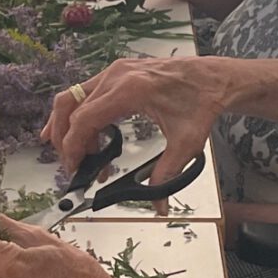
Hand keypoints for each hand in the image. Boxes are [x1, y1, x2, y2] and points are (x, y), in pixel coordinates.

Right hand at [46, 55, 235, 182]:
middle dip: (65, 140)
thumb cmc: (201, 104)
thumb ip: (167, 175)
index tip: (74, 169)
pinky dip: (76, 112)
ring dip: (67, 125)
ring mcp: (114, 71)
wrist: (212, 79)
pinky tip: (72, 129)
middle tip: (73, 166)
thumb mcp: (186, 143)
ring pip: (72, 97)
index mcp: (130, 91)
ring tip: (73, 153)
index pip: (84, 120)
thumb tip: (158, 207)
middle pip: (70, 108)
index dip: (73, 147)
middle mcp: (116, 76)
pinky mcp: (116, 72)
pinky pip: (84, 91)